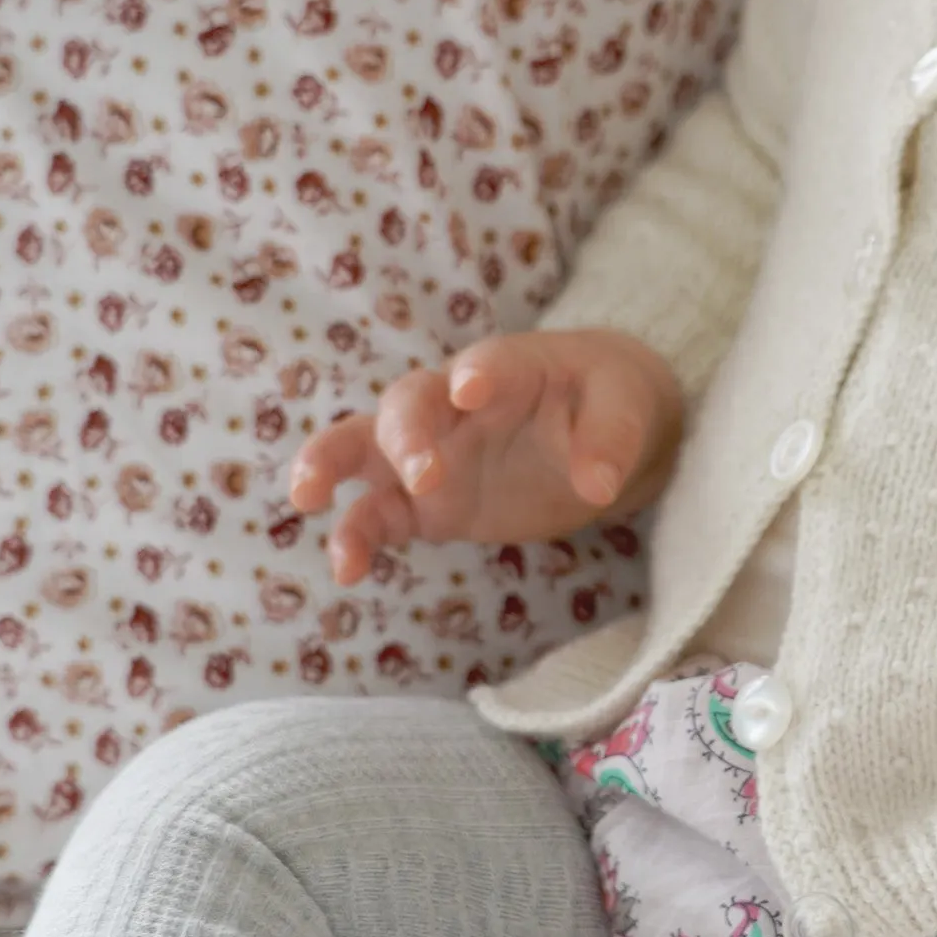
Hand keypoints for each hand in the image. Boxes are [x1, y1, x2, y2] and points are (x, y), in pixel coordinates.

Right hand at [287, 327, 683, 587]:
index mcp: (506, 368)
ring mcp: (431, 453)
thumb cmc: (610, 399)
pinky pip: (377, 516)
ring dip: (331, 466)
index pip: (486, 364)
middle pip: (408, 404)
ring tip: (307, 497)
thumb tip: (597, 484)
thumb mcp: (628, 409)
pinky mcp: (425, 504)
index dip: (476, 374)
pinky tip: (346, 572)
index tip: (469, 389)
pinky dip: (356, 538)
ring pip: (362, 448)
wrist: (600, 427)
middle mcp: (452, 405)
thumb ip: (611, 439)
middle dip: (406, 434)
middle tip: (424, 474)